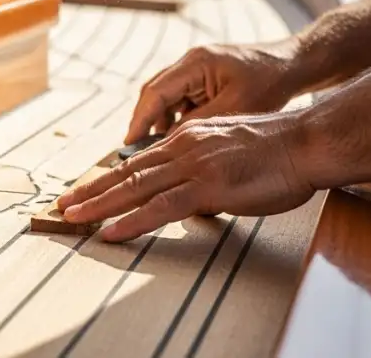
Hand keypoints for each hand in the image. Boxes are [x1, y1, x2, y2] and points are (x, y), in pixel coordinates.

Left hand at [56, 114, 315, 241]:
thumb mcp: (230, 151)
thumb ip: (204, 167)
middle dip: (91, 190)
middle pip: (128, 173)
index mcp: (188, 139)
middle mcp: (184, 147)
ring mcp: (194, 166)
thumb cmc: (279, 151)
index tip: (85, 190)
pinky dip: (131, 220)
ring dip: (100, 204)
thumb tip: (190, 190)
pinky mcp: (209, 186)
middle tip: (63, 205)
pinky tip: (111, 231)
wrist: (308, 141)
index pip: (139, 162)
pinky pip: (162, 207)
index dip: (108, 178)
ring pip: (136, 188)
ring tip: (72, 217)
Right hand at [124, 39, 302, 144]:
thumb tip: (169, 146)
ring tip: (158, 152)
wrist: (295, 65)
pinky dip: (177, 121)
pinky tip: (181, 142)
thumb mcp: (235, 109)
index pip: (155, 92)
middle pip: (154, 94)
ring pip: (166, 99)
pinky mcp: (205, 80)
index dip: (140, 121)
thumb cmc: (271, 83)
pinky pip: (181, 101)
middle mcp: (190, 62)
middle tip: (135, 153)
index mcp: (196, 63)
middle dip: (145, 124)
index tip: (129, 145)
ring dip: (161, 124)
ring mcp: (197, 70)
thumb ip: (200, 125)